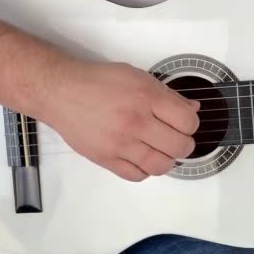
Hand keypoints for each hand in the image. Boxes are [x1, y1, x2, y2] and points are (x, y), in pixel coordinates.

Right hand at [41, 61, 200, 180]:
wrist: (61, 92)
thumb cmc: (99, 82)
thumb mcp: (139, 77)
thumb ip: (168, 95)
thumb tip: (192, 109)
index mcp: (147, 98)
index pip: (188, 122)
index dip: (191, 124)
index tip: (184, 123)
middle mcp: (136, 122)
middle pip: (180, 147)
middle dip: (183, 144)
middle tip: (175, 139)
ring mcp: (120, 144)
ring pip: (161, 166)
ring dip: (167, 160)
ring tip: (160, 150)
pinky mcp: (106, 159)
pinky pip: (137, 176)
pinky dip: (145, 170)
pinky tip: (142, 158)